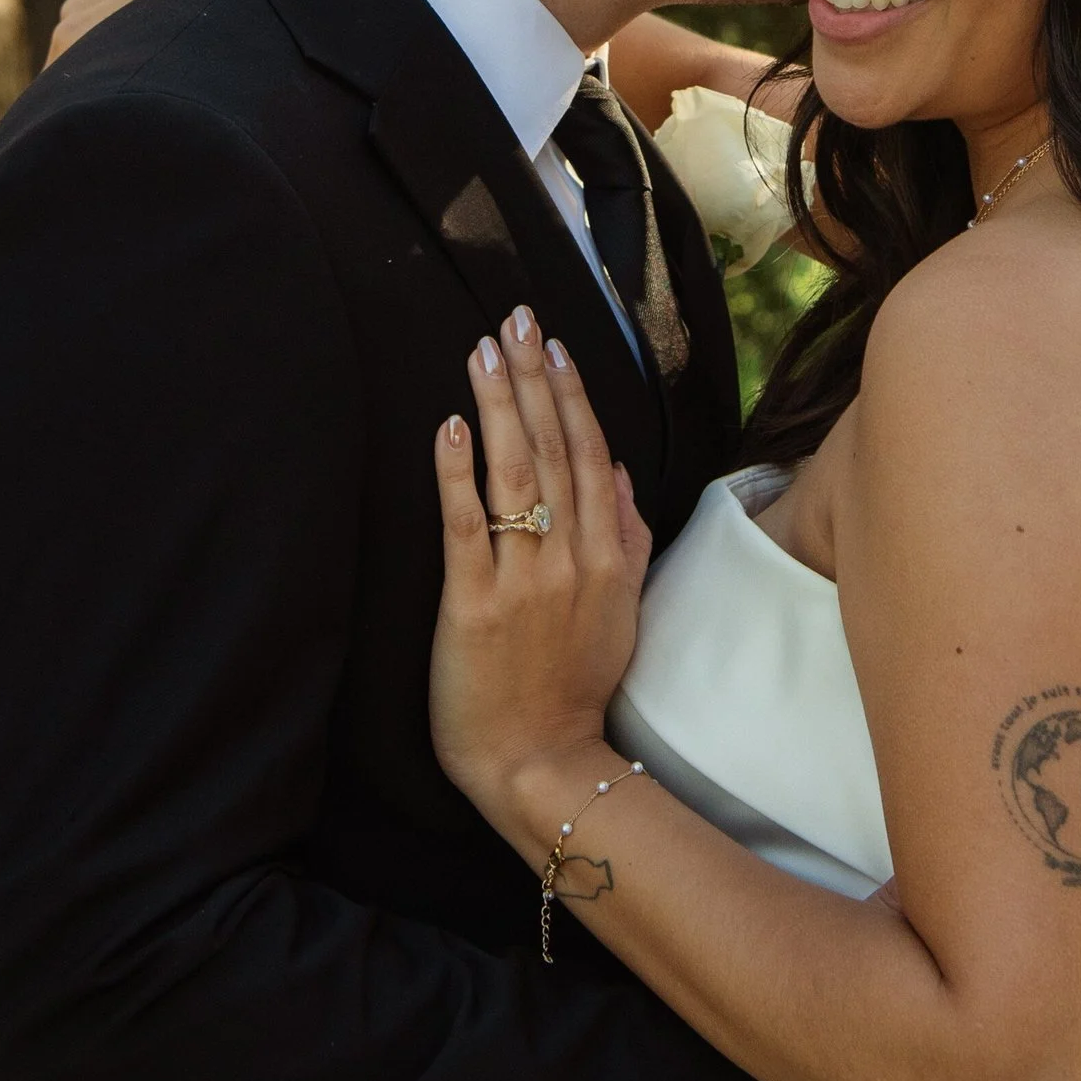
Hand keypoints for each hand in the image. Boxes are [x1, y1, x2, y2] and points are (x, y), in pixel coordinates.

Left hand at [430, 309, 653, 837]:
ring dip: (501, 404)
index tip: (555, 345)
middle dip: (534, 377)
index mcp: (606, 556)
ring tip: (485, 350)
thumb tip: (620, 471)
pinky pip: (466, 525)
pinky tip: (452, 426)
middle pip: (555, 449)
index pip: (591, 455)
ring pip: (516, 473)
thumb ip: (628, 539)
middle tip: (517, 318)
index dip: (572, 394)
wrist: (541, 762)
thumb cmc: (575, 689)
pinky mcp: (473, 605)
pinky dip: (459, 472)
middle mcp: (571, 558)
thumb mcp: (621, 610)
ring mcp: (523, 580)